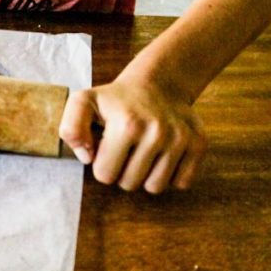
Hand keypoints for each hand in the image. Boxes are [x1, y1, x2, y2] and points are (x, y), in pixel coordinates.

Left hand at [58, 75, 207, 193]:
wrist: (158, 82)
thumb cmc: (116, 99)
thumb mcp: (84, 102)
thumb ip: (71, 127)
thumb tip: (86, 157)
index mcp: (127, 125)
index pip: (105, 175)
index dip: (102, 163)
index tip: (107, 146)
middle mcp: (157, 133)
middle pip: (130, 184)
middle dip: (122, 171)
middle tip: (126, 148)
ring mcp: (181, 139)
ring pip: (155, 188)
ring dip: (145, 175)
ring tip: (142, 151)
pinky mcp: (199, 144)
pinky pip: (181, 183)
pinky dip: (170, 174)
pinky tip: (163, 153)